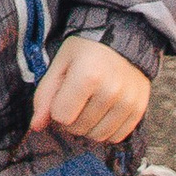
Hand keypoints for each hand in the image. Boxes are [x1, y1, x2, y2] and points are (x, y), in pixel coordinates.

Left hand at [30, 35, 153, 144]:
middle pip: (79, 128)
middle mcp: (112, 91)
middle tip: (76, 98)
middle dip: (71, 118)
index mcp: (88, 76)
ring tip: (90, 105)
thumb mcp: (60, 64)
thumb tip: (36, 126)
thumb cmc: (86, 50)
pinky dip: (106, 130)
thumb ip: (45, 95)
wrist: (121, 38)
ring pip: (97, 136)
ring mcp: (128, 102)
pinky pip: (117, 137)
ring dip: (88, 126)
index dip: (57, 107)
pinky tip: (104, 112)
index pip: (61, 116)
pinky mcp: (139, 110)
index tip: (63, 93)